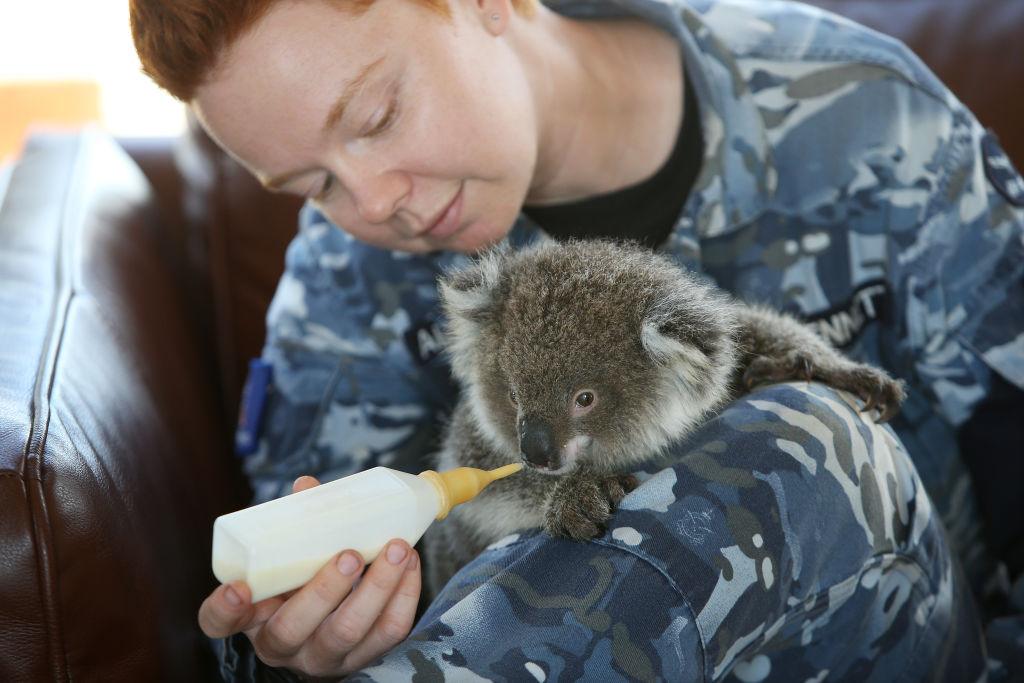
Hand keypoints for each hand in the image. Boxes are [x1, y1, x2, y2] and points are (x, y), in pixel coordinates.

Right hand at [198, 475, 420, 677]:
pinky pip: (389, 632)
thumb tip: (307, 486)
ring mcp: (324, 657)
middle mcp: (283, 646)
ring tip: (397, 549)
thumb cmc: (302, 584)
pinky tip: (411, 563)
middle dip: (324, 590)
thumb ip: (294, 526)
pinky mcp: (365, 658)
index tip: (237, 588)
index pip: (219, 622)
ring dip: (377, 588)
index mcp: (252, 618)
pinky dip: (404, 595)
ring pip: (348, 632)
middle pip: (294, 628)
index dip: (225, 609)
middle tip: (348, 554)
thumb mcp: (287, 559)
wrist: (328, 628)